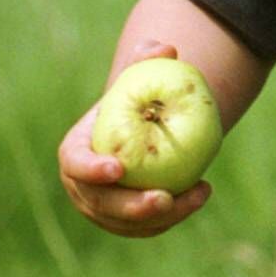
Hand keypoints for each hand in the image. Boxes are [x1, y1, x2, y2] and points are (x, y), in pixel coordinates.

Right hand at [57, 38, 213, 237]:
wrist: (142, 129)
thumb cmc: (136, 100)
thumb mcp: (138, 78)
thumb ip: (147, 60)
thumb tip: (167, 48)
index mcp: (74, 152)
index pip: (75, 164)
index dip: (91, 170)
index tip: (118, 168)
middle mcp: (82, 187)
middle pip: (102, 204)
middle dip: (132, 206)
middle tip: (164, 198)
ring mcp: (103, 209)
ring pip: (129, 222)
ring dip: (164, 215)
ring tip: (198, 194)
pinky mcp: (127, 222)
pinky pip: (148, 228)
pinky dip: (175, 216)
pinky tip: (200, 195)